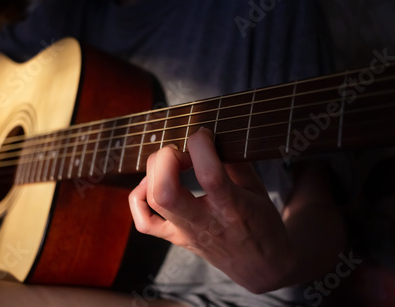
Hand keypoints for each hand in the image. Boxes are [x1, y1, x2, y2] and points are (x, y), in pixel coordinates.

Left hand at [129, 128, 295, 292]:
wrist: (259, 266)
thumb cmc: (262, 224)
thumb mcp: (259, 189)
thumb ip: (236, 163)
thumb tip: (213, 138)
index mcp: (233, 208)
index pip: (209, 176)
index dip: (201, 145)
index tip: (205, 135)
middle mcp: (205, 222)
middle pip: (165, 192)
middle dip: (166, 159)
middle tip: (182, 152)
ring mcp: (185, 232)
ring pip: (154, 201)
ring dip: (154, 172)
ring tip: (172, 163)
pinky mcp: (176, 238)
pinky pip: (144, 222)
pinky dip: (139, 198)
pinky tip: (151, 184)